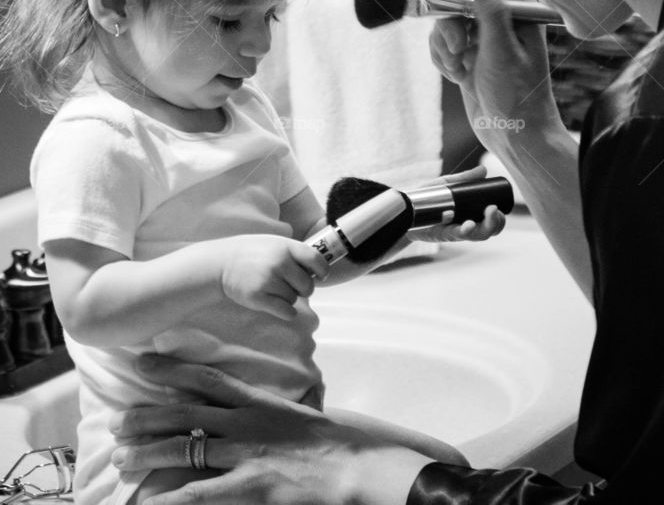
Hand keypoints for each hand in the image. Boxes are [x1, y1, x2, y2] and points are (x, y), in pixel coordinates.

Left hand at [110, 354, 430, 504]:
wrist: (356, 468)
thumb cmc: (336, 446)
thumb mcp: (303, 417)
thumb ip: (274, 414)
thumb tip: (255, 413)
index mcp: (260, 402)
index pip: (208, 377)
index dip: (173, 368)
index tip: (144, 362)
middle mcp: (246, 423)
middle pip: (185, 413)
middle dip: (148, 415)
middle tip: (117, 419)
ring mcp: (245, 455)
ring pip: (184, 449)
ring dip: (148, 453)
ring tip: (121, 458)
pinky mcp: (248, 487)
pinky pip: (199, 493)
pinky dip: (171, 498)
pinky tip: (149, 500)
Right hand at [218, 233, 328, 321]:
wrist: (222, 263)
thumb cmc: (252, 252)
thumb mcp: (275, 243)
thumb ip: (294, 253)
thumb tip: (319, 269)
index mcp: (286, 246)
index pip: (316, 259)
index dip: (323, 270)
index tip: (321, 276)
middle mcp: (279, 263)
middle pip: (308, 285)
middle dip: (303, 288)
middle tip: (291, 285)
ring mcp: (268, 280)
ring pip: (295, 299)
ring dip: (289, 298)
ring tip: (274, 289)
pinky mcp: (259, 298)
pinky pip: (286, 311)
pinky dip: (286, 311)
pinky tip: (278, 305)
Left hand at [404, 166, 506, 243]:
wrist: (402, 208)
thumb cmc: (424, 199)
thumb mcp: (447, 186)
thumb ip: (464, 179)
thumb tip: (484, 170)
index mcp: (469, 217)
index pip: (491, 224)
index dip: (499, 220)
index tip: (498, 208)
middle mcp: (464, 228)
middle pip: (487, 232)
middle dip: (496, 223)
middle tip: (494, 210)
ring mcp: (454, 232)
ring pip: (477, 236)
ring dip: (485, 226)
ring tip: (489, 213)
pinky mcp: (443, 234)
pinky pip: (458, 234)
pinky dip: (465, 229)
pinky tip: (467, 223)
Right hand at [429, 0, 558, 145]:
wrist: (514, 136)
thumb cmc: (518, 97)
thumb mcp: (501, 51)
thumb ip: (488, 10)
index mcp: (517, 8)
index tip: (447, 3)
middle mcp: (500, 17)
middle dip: (449, 23)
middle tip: (458, 48)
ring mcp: (482, 34)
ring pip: (444, 20)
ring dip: (444, 45)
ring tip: (459, 68)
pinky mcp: (468, 52)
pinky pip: (441, 42)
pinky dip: (442, 58)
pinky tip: (458, 75)